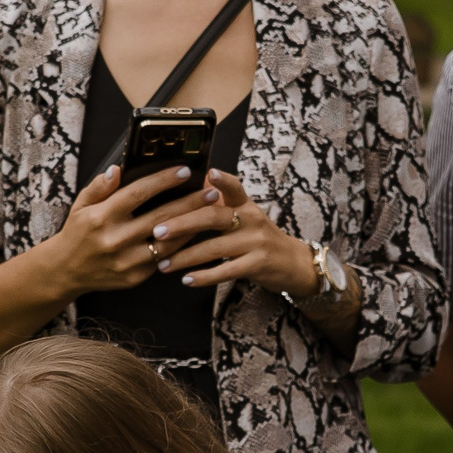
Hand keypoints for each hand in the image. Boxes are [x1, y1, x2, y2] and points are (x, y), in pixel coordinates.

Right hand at [41, 166, 199, 296]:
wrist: (66, 271)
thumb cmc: (77, 232)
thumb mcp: (81, 204)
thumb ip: (100, 186)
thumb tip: (118, 169)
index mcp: (100, 217)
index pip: (138, 194)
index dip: (163, 181)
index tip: (185, 171)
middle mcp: (114, 240)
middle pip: (161, 217)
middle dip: (190, 203)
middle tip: (211, 191)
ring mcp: (126, 261)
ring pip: (168, 242)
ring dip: (192, 225)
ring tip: (210, 211)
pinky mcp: (134, 277)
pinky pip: (164, 259)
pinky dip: (181, 245)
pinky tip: (194, 232)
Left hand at [147, 171, 312, 294]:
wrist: (294, 263)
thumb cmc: (260, 237)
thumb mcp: (247, 215)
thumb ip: (224, 202)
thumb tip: (200, 180)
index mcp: (246, 204)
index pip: (235, 187)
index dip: (223, 180)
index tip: (208, 173)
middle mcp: (252, 219)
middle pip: (214, 217)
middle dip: (183, 224)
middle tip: (158, 231)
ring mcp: (256, 242)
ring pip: (214, 248)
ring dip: (185, 257)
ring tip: (163, 264)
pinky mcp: (257, 265)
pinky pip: (226, 271)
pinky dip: (204, 276)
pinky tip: (186, 279)